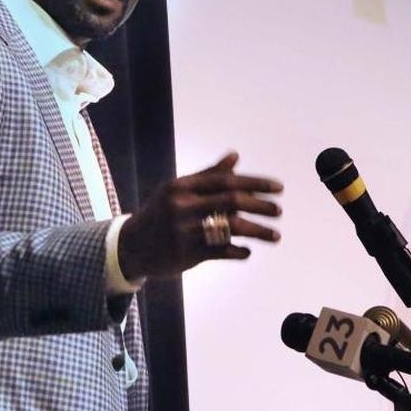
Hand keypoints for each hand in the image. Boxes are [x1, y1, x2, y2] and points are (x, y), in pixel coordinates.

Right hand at [117, 152, 282, 280]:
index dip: (255, 183)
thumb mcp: (178, 190)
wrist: (130, 246)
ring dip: (257, 231)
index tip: (278, 188)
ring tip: (276, 236)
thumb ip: (208, 175)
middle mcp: (183, 205)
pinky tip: (248, 251)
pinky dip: (238, 251)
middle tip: (279, 210)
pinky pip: (221, 252)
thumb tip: (235, 156)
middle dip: (260, 205)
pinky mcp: (186, 254)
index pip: (226, 180)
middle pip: (230, 201)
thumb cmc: (160, 213)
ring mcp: (184, 231)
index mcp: (182, 186)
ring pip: (230, 228)